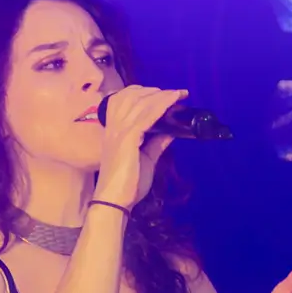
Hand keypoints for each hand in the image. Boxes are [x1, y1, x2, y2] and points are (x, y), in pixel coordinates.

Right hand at [93, 85, 189, 209]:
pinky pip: (146, 115)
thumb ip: (156, 143)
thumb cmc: (128, 183)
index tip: (163, 93)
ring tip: (177, 94)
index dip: (143, 92)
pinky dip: (161, 105)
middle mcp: (114, 126)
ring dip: (161, 95)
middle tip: (174, 93)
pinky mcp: (127, 138)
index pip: (124, 99)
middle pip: (132, 96)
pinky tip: (173, 101)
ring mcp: (119, 131)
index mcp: (114, 129)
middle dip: (154, 91)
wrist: (116, 201)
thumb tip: (171, 132)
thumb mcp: (146, 159)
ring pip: (140, 102)